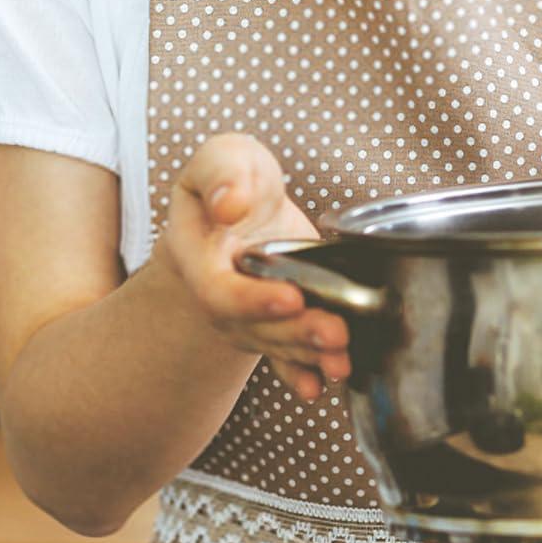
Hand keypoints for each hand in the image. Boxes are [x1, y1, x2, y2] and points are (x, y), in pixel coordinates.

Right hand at [157, 134, 349, 399]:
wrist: (239, 214)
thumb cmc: (235, 182)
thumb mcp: (225, 157)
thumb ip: (222, 172)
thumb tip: (230, 204)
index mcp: (199, 258)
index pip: (220, 291)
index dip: (253, 299)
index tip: (292, 296)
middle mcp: (221, 300)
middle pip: (255, 327)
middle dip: (298, 332)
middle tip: (335, 333)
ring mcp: (247, 320)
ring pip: (278, 344)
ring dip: (312, 355)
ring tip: (342, 359)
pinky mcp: (275, 329)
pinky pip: (286, 359)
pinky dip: (304, 374)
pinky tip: (322, 385)